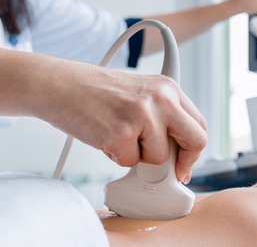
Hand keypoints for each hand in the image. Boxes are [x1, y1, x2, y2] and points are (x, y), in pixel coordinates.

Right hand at [53, 72, 206, 182]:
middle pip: (195, 141)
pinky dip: (116, 156)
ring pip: (158, 158)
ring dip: (137, 156)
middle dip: (182, 162)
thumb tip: (177, 156)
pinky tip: (104, 136)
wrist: (58, 84)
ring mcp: (142, 115)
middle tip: (166, 172)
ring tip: (117, 135)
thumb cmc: (94, 92)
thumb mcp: (139, 93)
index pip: (198, 124)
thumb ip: (162, 116)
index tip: (183, 164)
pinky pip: (130, 162)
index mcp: (168, 87)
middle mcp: (161, 98)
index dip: (193, 150)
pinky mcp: (121, 133)